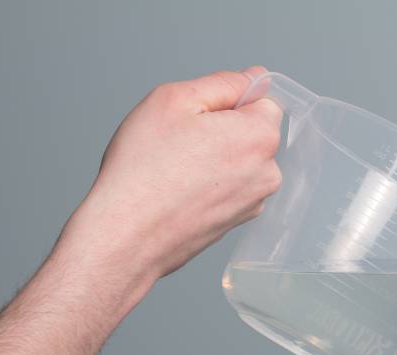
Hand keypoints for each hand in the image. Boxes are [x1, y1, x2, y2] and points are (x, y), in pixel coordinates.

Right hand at [58, 67, 282, 286]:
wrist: (129, 234)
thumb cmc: (145, 169)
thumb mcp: (175, 100)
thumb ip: (223, 84)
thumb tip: (253, 78)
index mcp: (260, 137)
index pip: (263, 101)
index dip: (229, 101)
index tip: (198, 114)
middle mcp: (268, 172)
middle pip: (252, 133)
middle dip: (222, 130)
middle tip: (179, 141)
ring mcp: (255, 202)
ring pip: (240, 162)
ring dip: (214, 158)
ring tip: (176, 168)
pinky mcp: (238, 221)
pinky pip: (229, 188)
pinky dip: (209, 184)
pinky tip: (179, 189)